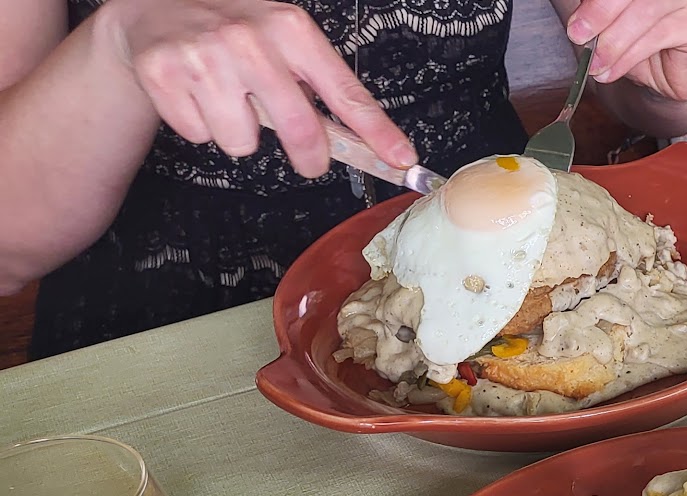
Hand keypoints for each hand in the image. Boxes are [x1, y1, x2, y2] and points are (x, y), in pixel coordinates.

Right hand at [95, 0, 415, 177]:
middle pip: (299, 128)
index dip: (377, 132)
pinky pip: (199, 136)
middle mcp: (248, 39)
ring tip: (228, 99)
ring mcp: (203, 57)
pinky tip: (195, 93)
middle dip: (310, 157)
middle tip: (310, 161)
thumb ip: (320, 83)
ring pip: (242, 142)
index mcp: (290, 28)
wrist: (156, 5)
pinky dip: (199, 125)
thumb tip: (368, 141)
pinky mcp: (162, 74)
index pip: (346, 91)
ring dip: (239, 134)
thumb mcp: (284, 38)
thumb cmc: (235, 27)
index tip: (401, 159)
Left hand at [565, 0, 686, 100]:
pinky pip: (659, 35)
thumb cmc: (642, 47)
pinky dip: (629, 56)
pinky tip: (613, 70)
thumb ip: (597, 15)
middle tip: (579, 36)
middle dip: (600, 13)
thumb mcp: (611, 28)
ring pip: (644, 12)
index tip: (575, 23)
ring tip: (597, 63)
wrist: (671, 79)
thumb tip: (577, 20)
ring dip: (614, 42)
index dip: (597, 1)